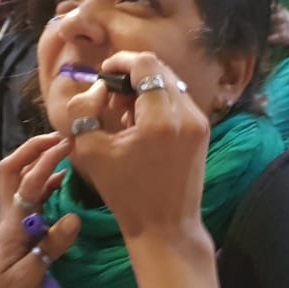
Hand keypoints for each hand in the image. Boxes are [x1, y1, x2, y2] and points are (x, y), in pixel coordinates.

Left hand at [0, 132, 80, 287]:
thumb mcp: (32, 275)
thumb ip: (51, 245)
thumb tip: (74, 217)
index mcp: (13, 223)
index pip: (28, 180)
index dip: (46, 158)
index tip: (69, 143)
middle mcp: (11, 217)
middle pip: (14, 170)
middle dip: (35, 148)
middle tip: (63, 139)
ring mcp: (13, 225)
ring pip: (23, 183)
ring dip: (41, 164)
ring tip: (69, 156)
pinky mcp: (19, 235)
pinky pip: (32, 201)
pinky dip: (47, 187)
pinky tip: (65, 189)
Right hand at [64, 52, 211, 241]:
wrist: (165, 226)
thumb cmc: (125, 193)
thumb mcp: (90, 151)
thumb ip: (85, 110)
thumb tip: (99, 87)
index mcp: (160, 119)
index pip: (145, 64)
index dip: (121, 61)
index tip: (105, 74)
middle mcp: (186, 114)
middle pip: (160, 69)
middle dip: (132, 74)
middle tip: (112, 97)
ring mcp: (199, 122)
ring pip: (170, 82)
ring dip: (145, 87)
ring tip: (124, 114)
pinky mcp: (203, 130)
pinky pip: (178, 100)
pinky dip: (158, 102)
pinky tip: (142, 125)